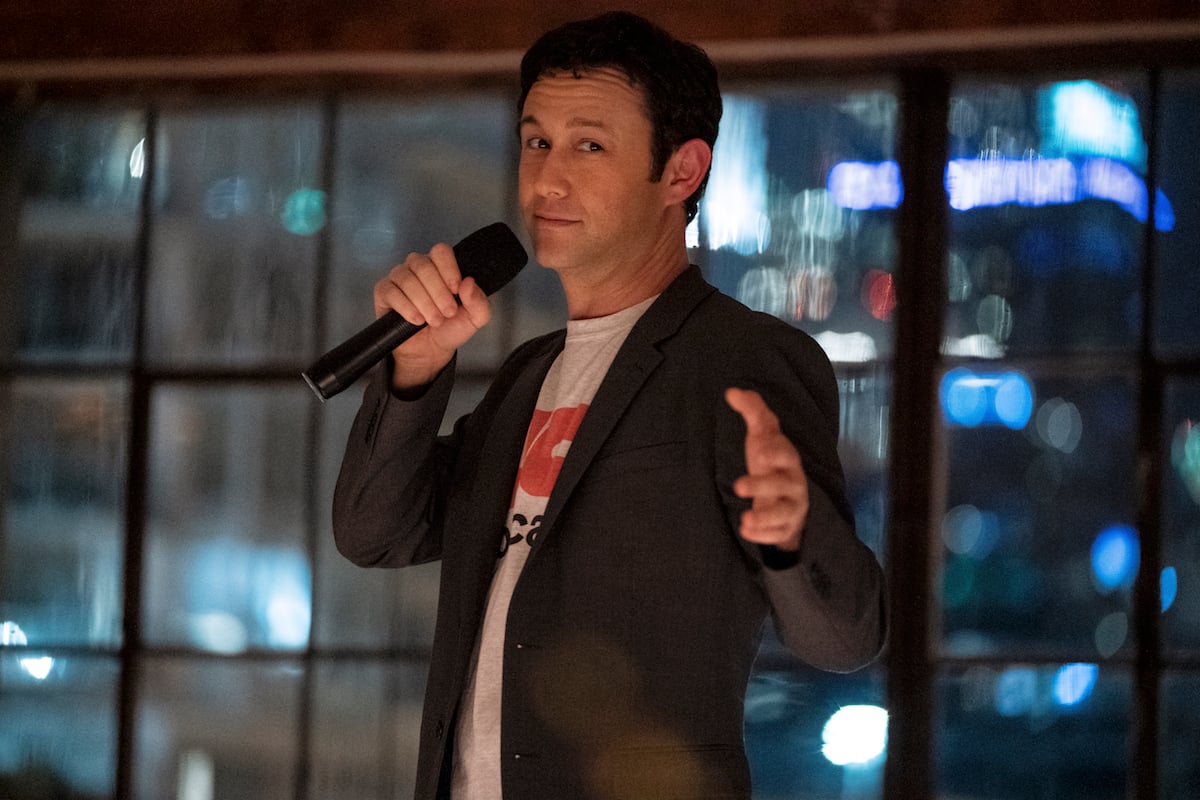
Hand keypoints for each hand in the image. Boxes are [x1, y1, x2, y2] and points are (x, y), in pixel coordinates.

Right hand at [373, 243, 491, 389]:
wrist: (430, 351)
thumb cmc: (450, 328)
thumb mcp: (474, 318)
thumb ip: (479, 301)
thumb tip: (469, 282)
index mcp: (441, 266)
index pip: (441, 251)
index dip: (449, 269)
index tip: (456, 290)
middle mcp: (418, 267)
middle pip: (424, 265)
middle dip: (438, 292)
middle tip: (447, 312)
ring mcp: (399, 277)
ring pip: (407, 278)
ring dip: (424, 302)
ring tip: (433, 320)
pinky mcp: (384, 291)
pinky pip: (391, 291)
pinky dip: (406, 307)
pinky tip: (416, 320)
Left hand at [725, 388, 808, 550]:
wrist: (785, 495)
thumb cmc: (770, 461)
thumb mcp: (761, 435)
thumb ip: (752, 412)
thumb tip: (731, 391)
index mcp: (788, 459)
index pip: (787, 455)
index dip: (776, 453)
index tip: (760, 453)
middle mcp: (793, 483)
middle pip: (783, 485)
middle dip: (763, 486)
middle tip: (738, 486)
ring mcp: (792, 507)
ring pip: (784, 514)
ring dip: (765, 517)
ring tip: (745, 518)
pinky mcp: (786, 527)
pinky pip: (778, 534)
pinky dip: (763, 535)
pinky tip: (746, 531)